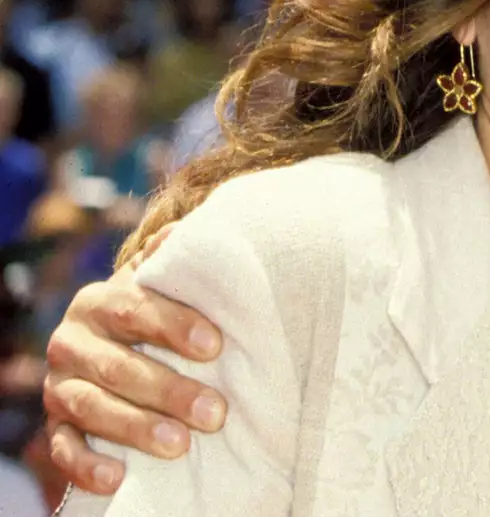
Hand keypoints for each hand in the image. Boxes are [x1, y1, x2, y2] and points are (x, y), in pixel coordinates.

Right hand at [43, 224, 228, 494]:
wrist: (115, 341)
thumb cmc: (158, 309)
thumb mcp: (165, 281)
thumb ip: (177, 259)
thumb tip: (190, 229)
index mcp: (101, 300)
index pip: (135, 309)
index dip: (174, 325)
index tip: (216, 346)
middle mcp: (72, 341)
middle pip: (117, 366)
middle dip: (168, 390)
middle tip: (215, 412)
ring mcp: (60, 385)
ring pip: (92, 408)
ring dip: (136, 428)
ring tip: (181, 445)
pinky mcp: (55, 425)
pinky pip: (63, 448)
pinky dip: (86, 466)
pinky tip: (118, 478)